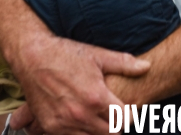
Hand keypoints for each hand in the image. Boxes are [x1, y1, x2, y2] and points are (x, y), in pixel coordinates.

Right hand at [9, 34, 149, 134]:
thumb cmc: (66, 53)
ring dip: (98, 130)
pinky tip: (82, 119)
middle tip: (114, 112)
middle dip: (115, 124)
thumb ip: (124, 63)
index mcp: (96, 97)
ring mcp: (64, 123)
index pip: (123, 119)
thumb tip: (146, 66)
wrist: (33, 56)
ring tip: (98, 115)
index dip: (128, 114)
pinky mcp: (50, 126)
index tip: (127, 107)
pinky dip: (79, 132)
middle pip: (110, 133)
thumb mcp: (98, 55)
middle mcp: (81, 114)